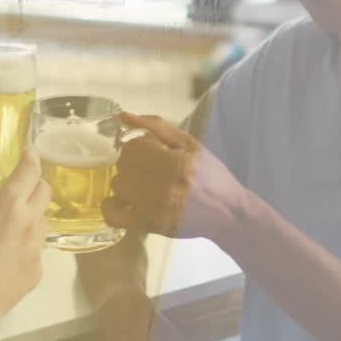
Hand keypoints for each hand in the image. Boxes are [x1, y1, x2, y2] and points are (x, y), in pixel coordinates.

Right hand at [0, 150, 50, 339]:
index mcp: (8, 203)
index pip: (30, 170)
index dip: (30, 158)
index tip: (26, 153)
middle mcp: (30, 222)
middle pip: (45, 191)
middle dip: (34, 184)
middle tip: (16, 187)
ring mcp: (37, 249)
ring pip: (43, 220)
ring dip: (32, 214)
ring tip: (9, 222)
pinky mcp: (37, 272)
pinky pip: (37, 248)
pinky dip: (26, 243)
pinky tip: (5, 253)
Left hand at [104, 112, 248, 240]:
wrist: (228, 213)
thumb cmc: (211, 176)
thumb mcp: (191, 144)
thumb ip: (157, 127)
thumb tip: (123, 115)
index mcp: (176, 163)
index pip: (133, 148)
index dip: (138, 146)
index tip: (149, 152)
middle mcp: (164, 187)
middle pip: (123, 165)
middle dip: (131, 162)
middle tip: (147, 168)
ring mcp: (154, 208)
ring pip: (117, 185)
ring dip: (126, 181)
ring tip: (142, 184)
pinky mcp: (149, 226)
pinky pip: (113, 215)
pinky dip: (111, 206)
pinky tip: (124, 201)